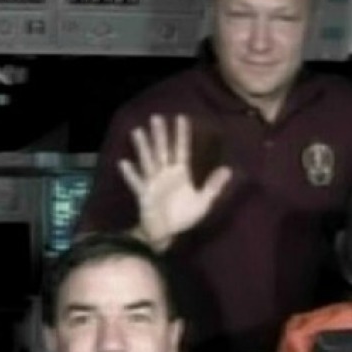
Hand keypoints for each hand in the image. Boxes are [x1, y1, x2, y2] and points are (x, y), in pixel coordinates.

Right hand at [120, 114, 231, 248]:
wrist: (167, 234)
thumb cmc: (184, 217)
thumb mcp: (203, 202)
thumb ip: (213, 186)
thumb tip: (228, 169)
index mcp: (180, 174)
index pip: (181, 149)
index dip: (182, 135)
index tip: (181, 117)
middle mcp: (165, 174)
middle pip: (162, 150)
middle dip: (160, 134)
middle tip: (156, 117)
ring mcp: (153, 183)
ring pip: (148, 161)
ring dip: (143, 147)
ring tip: (137, 131)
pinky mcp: (143, 194)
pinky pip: (136, 182)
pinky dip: (130, 174)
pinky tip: (123, 162)